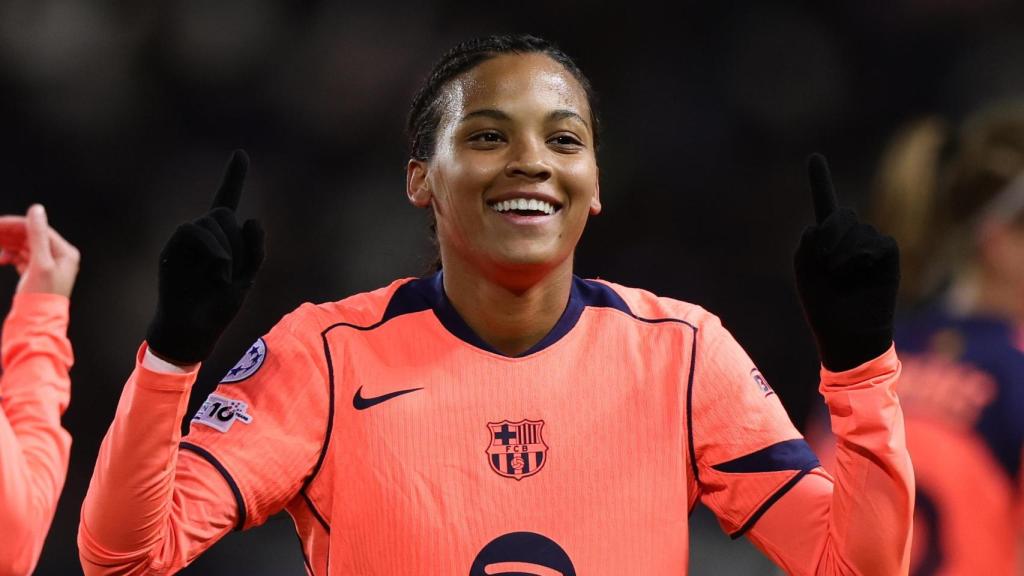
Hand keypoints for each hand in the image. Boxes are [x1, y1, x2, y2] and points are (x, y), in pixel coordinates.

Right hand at [0, 204, 80, 296]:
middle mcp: (59, 257)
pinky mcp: (36, 274)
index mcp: (65, 253)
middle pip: (30, 237)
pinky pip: (21, 258)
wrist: (37, 323)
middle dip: (9, 235)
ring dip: (7, 245)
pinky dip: (9, 256)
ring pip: (24, 247)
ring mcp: (48, 266)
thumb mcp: (40, 263)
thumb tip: (36, 210)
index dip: (16, 224)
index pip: (38, 229)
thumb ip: (37, 236)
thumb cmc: (42, 296)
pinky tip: (0, 258)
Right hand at [145, 150, 264, 364]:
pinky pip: (193, 230)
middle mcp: (204, 236)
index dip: (234, 177)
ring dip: (227, 249)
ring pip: (211, 221)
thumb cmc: (220, 306)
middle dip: (238, 242)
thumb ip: (255, 249)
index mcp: (223, 239)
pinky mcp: (173, 251)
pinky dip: (213, 248)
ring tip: (223, 276)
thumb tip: (251, 218)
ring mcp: (187, 243)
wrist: (193, 330)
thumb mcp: (248, 278)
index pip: (228, 200)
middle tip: (235, 273)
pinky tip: (218, 271)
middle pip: (224, 214)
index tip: (241, 152)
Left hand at [794, 154, 899, 371]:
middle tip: (826, 267)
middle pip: (840, 215)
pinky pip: (876, 241)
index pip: (825, 203)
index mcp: (824, 240)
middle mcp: (849, 237)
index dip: (820, 179)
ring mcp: (870, 245)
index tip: (814, 155)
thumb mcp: (804, 270)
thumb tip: (840, 217)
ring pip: (857, 229)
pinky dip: (862, 258)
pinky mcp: (888, 254)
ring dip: (843, 254)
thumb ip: (810, 239)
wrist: (846, 333)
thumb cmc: (823, 306)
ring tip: (843, 278)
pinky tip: (861, 275)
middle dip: (829, 238)